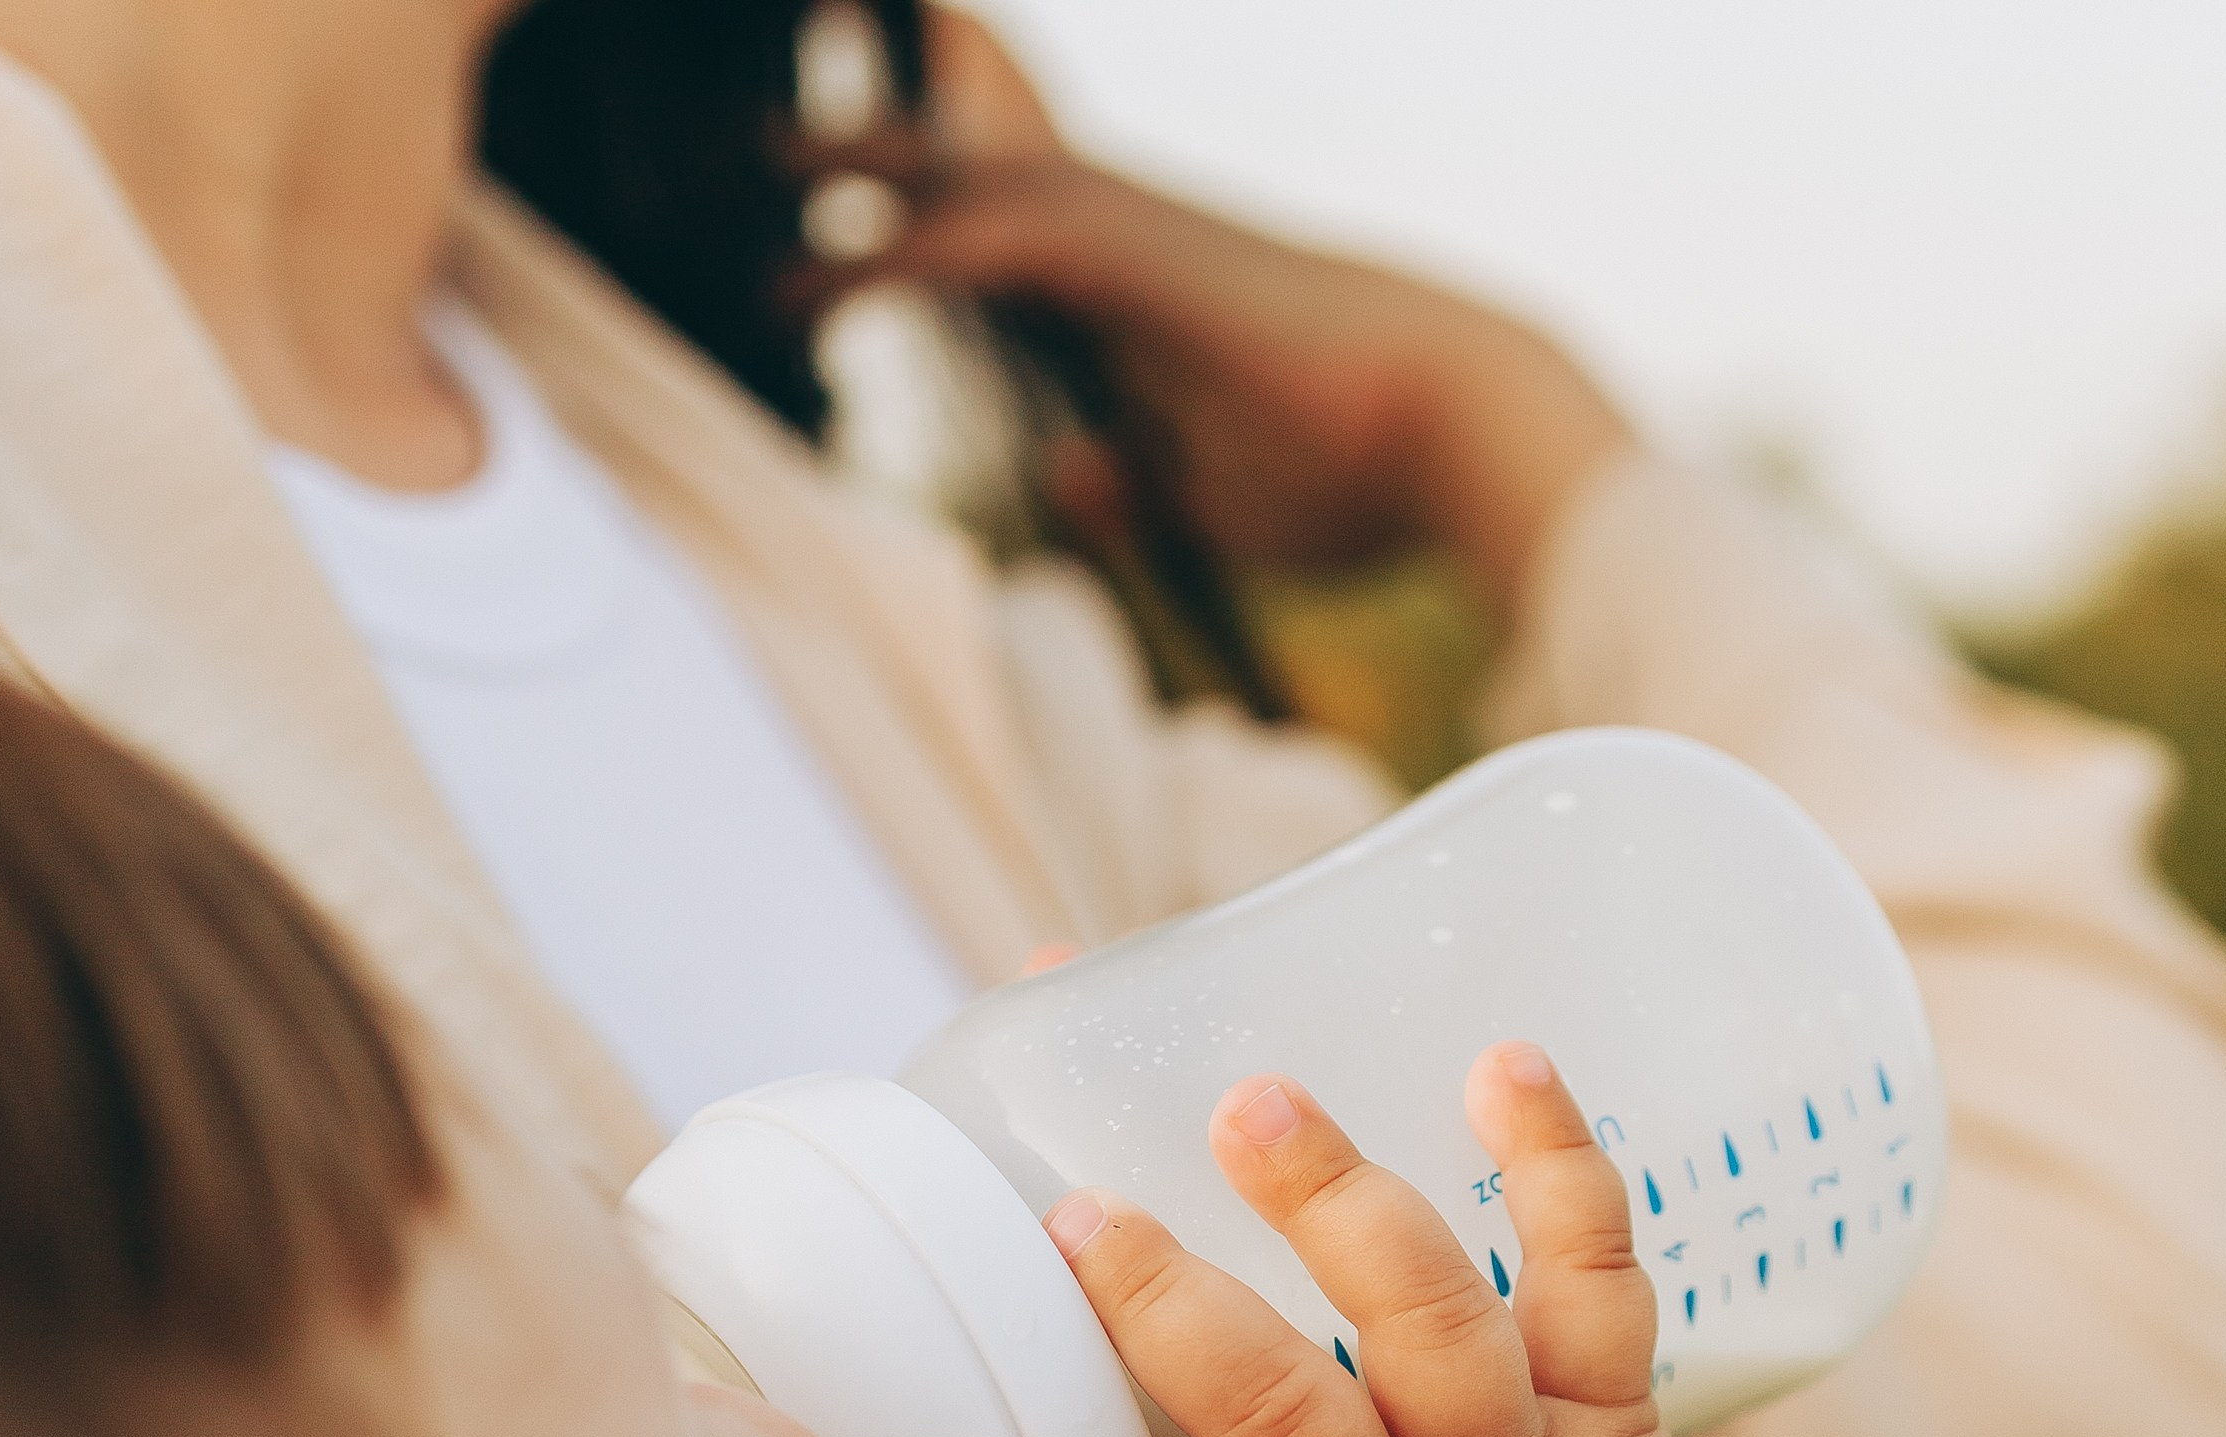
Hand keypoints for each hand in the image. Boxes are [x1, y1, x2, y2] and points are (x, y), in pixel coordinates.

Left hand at [790, 9, 1629, 602]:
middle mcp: (1137, 245)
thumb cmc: (1363, 475)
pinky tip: (829, 255)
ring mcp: (1139, 239)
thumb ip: (1139, 482)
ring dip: (864, 172)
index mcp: (1152, 300)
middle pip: (979, 176)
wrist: (1463, 427)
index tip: (846, 255)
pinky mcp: (1141, 260)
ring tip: (761, 163)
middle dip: (876, 159)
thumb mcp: (1217, 496)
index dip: (930, 234)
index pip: (1017, 243)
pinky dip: (907, 241)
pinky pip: (995, 234)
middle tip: (771, 152)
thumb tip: (1071, 476)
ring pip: (972, 177)